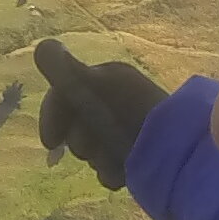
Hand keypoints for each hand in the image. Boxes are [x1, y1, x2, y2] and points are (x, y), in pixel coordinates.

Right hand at [32, 40, 167, 191]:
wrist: (177, 153)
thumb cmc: (128, 116)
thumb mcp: (91, 87)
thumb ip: (63, 70)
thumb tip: (41, 46)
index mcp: (108, 79)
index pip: (64, 93)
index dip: (53, 116)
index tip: (51, 143)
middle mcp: (117, 100)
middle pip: (77, 125)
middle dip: (81, 141)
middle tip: (94, 146)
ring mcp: (127, 129)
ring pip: (93, 149)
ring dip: (97, 159)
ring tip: (113, 161)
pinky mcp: (137, 155)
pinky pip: (110, 166)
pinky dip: (111, 172)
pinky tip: (122, 174)